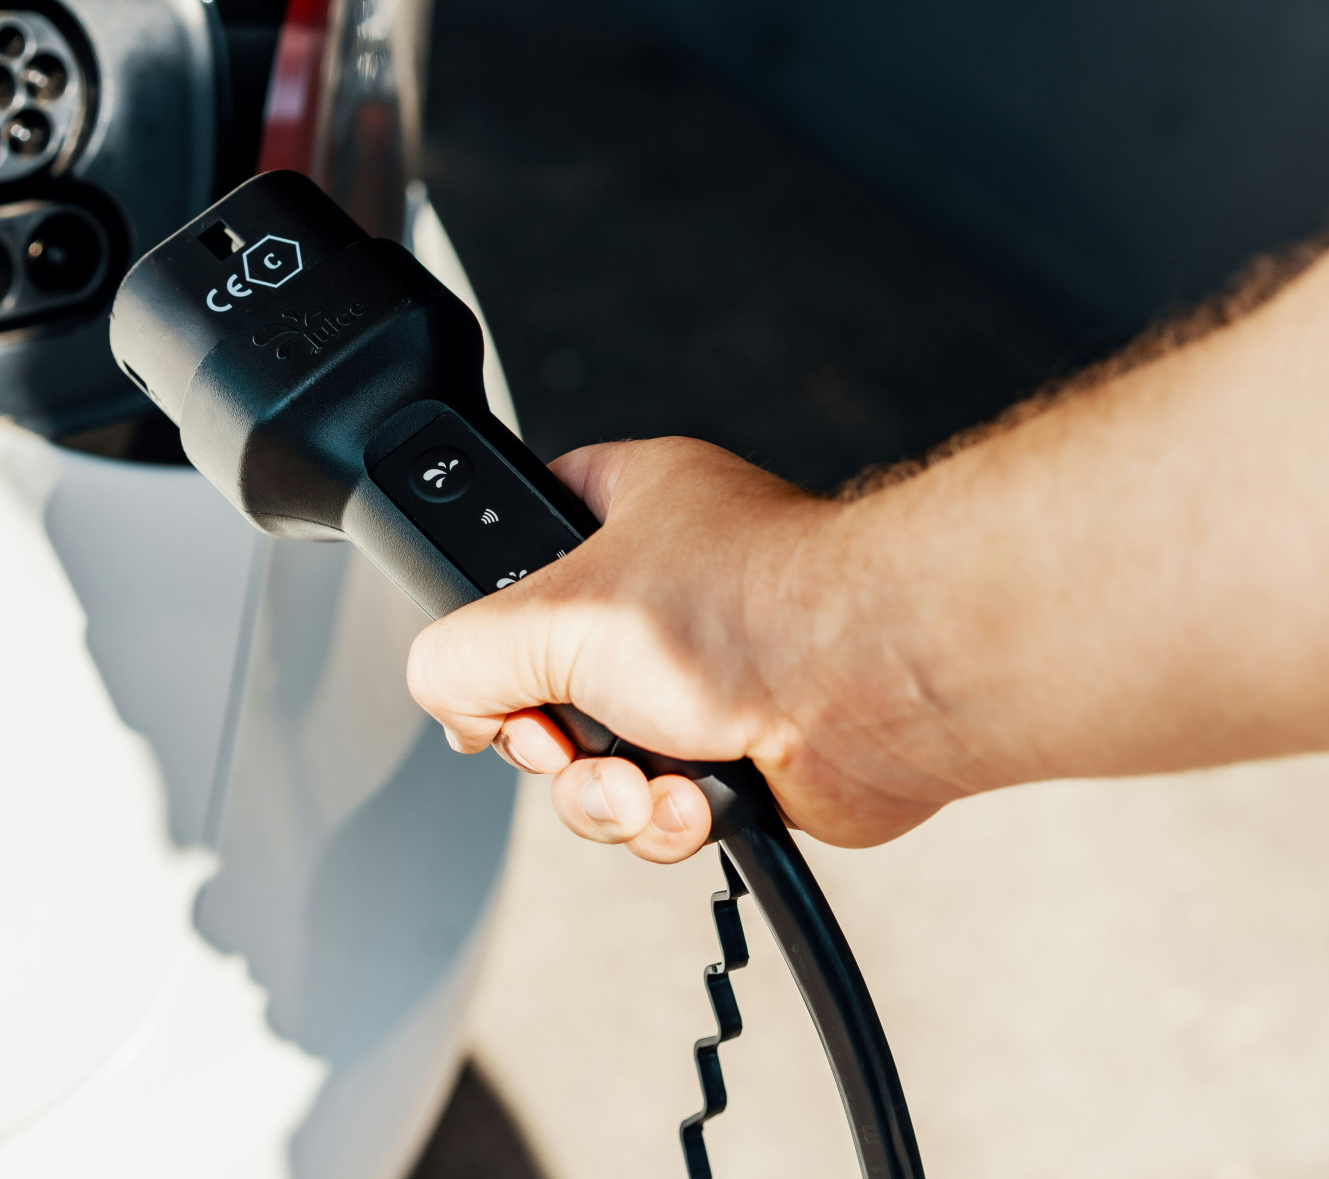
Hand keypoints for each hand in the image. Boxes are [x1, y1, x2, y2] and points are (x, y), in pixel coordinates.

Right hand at [406, 438, 962, 862]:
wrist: (874, 693)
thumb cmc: (758, 612)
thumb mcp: (552, 615)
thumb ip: (460, 654)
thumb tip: (454, 701)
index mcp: (628, 509)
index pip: (517, 543)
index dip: (487, 612)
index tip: (488, 659)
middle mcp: (667, 589)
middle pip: (542, 680)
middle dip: (550, 736)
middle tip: (570, 729)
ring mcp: (703, 676)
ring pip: (594, 761)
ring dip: (605, 794)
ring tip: (648, 776)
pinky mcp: (737, 753)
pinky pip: (656, 807)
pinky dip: (666, 818)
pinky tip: (699, 797)